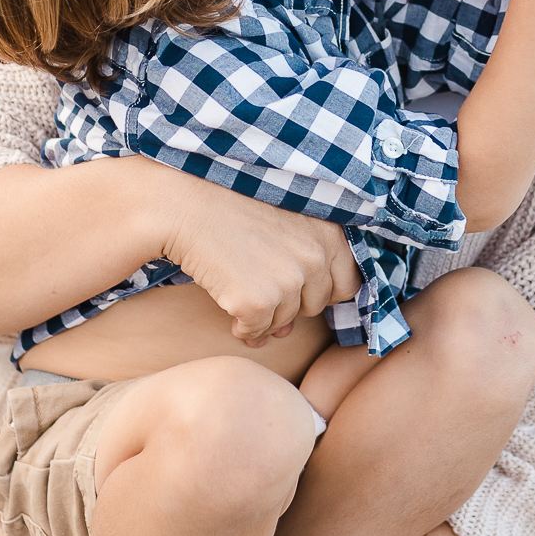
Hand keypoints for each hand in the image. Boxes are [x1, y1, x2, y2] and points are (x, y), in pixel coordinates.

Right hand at [160, 179, 359, 344]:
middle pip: (316, 306)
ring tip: (241, 291)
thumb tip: (290, 330)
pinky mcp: (258, 301)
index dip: (323, 291)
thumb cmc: (233, 209)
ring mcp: (288, 280)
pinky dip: (243, 329)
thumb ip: (305, 264)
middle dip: (292, 304)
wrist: (186, 205)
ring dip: (265, 317)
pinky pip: (257, 331)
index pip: (347, 283)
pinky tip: (228, 310)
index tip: (299, 287)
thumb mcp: (289, 221)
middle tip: (264, 288)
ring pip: (285, 322)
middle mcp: (316, 256)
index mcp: (330, 232)